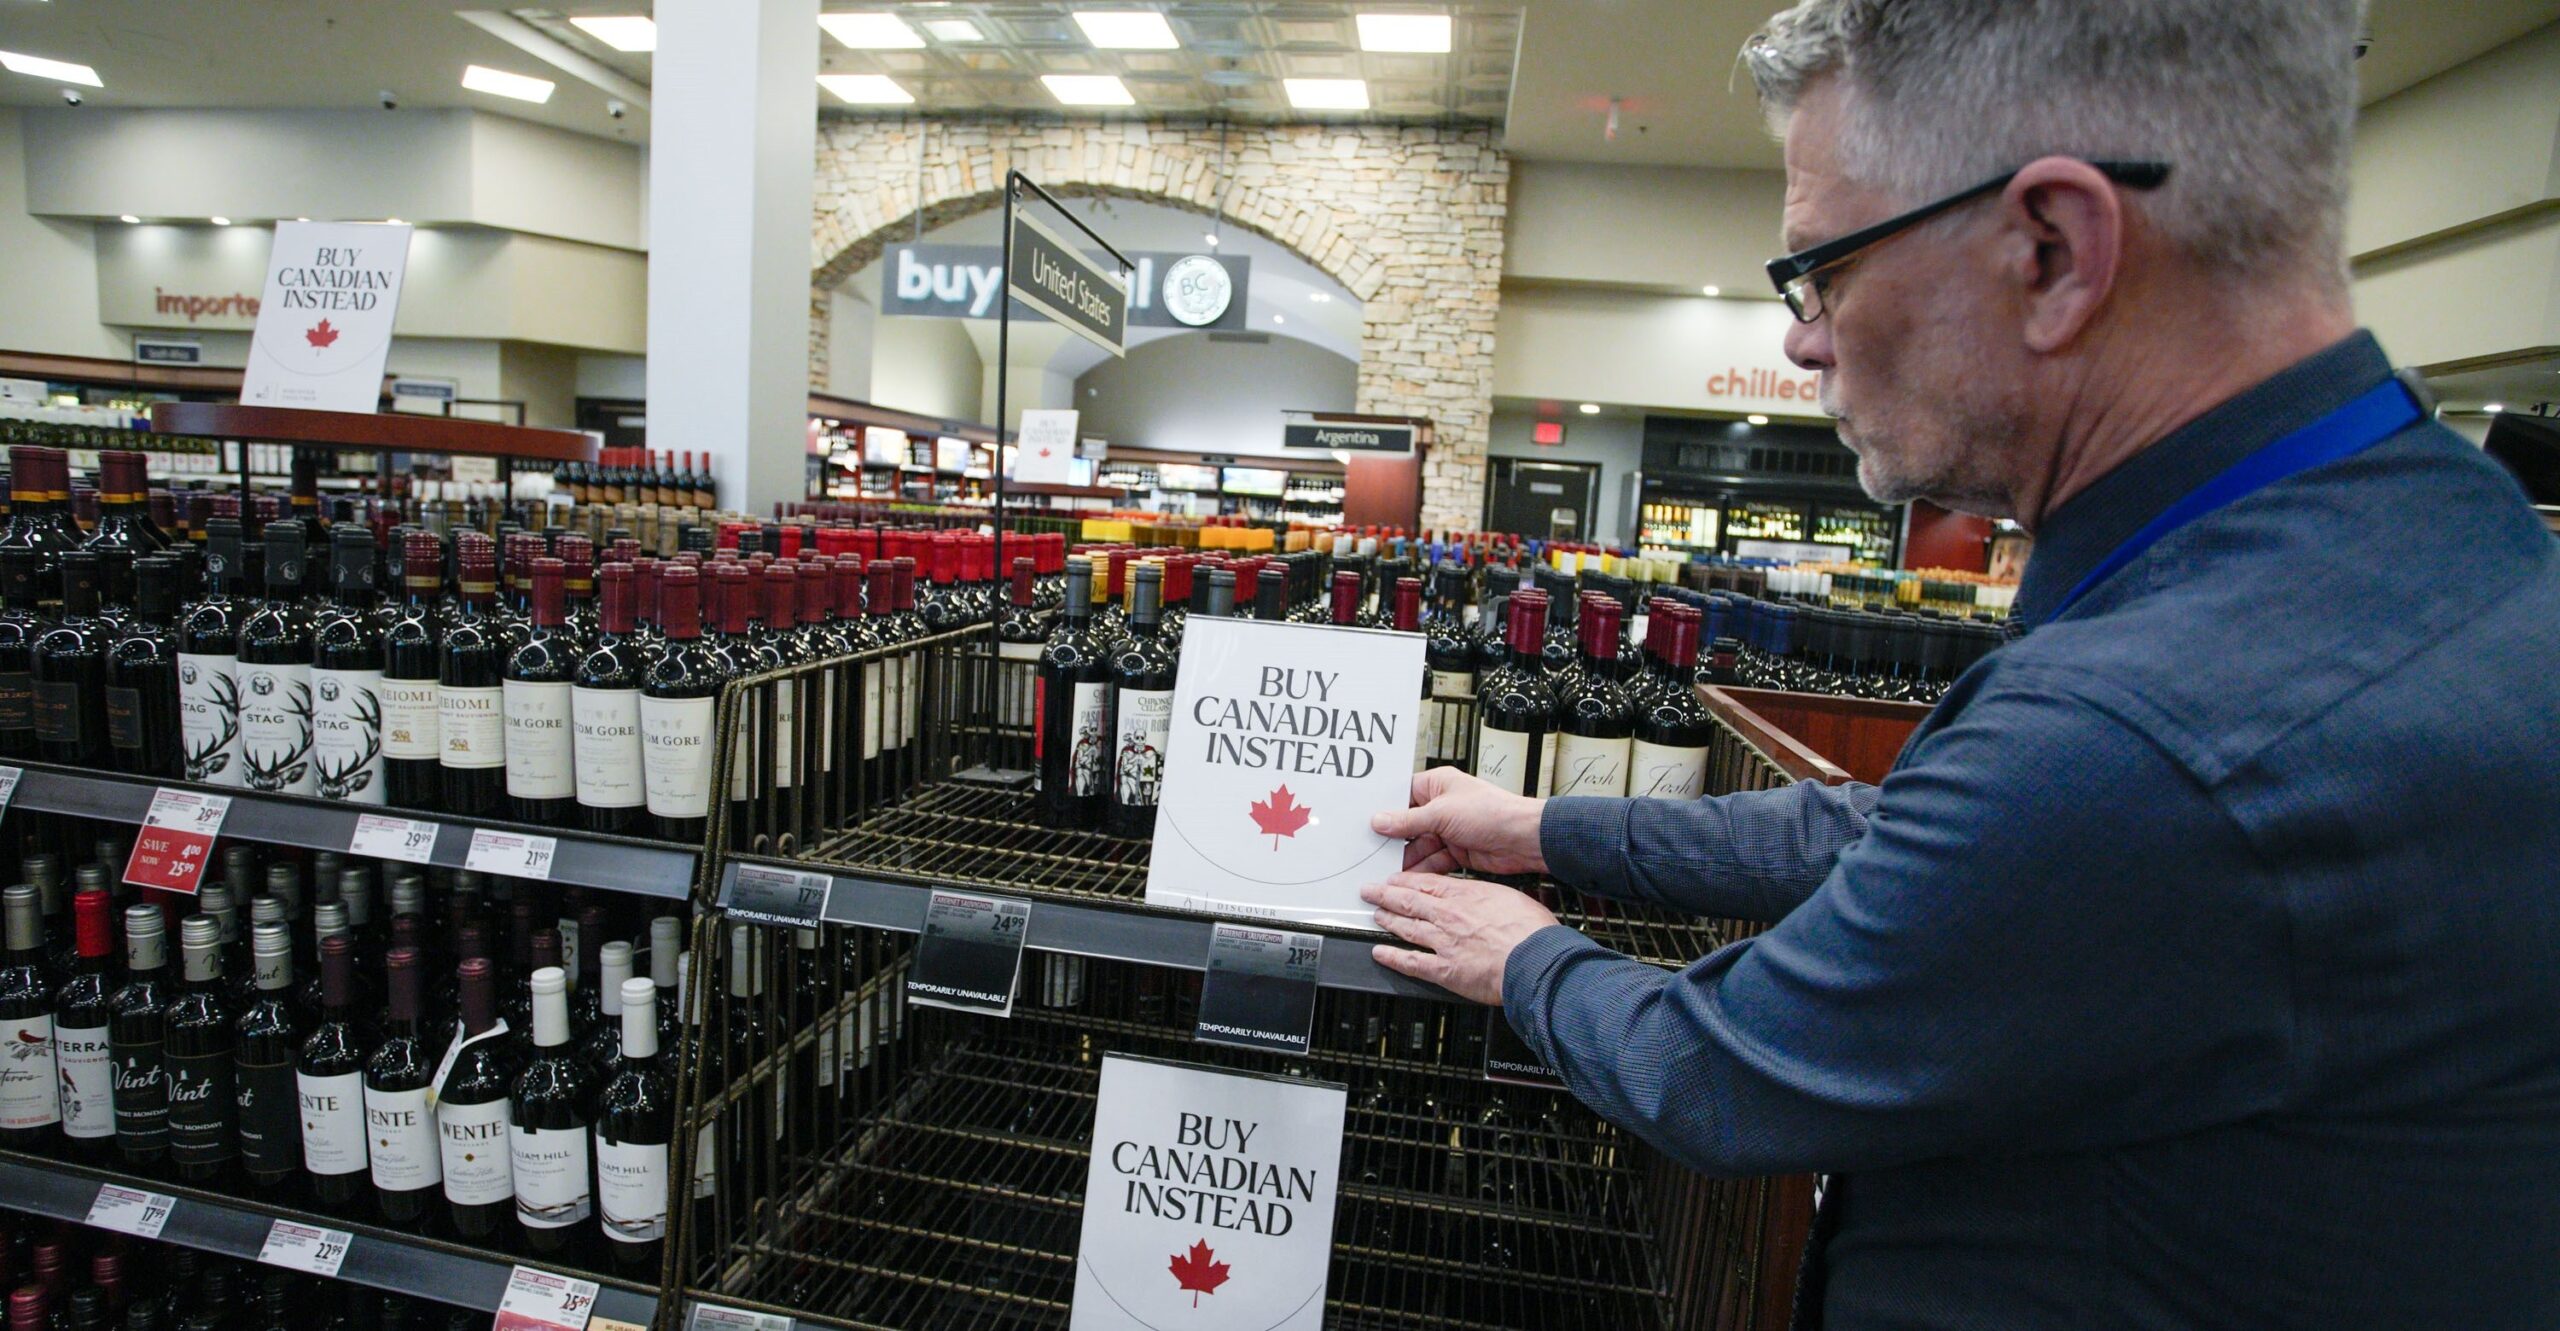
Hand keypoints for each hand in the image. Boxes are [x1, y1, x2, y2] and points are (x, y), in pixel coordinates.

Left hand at [1362, 872, 1559, 1004]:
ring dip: (1387, 920)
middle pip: (1409, 901)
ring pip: (1406, 927)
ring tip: (1375, 915)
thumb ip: (1489, 895)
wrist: (1534, 959)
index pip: (1427, 883)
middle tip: (1370, 891)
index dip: (1405, 880)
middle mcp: (1449, 916)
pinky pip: (1411, 962)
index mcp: (1466, 896)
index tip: (1393, 878)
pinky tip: (1380, 953)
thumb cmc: (1531, 931)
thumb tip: (1485, 895)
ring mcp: (1443, 942)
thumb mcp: (1511, 896)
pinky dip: (1392, 957)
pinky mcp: (1444, 970)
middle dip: (1385, 894)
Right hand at [1371, 766, 1548, 876]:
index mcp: (1438, 785)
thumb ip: (1408, 820)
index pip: (1402, 795)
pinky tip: (1407, 878)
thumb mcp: (1442, 814)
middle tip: (1371, 852)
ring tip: (1385, 870)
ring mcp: (1449, 830)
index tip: (1366, 823)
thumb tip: (1380, 821)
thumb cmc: (1494, 812)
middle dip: (1393, 840)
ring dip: (1406, 858)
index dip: (1384, 810)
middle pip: (1408, 824)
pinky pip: (1432, 861)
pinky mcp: (1457, 851)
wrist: (1525, 839)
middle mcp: (1442, 806)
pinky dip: (1422, 870)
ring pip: (1419, 845)